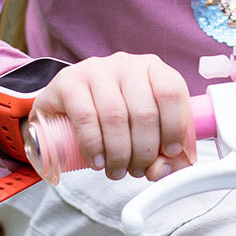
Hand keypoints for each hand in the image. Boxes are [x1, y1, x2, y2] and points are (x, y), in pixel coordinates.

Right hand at [27, 52, 195, 182]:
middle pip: (144, 112)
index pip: (172, 92)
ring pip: (116, 117)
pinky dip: (94, 146)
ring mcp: (96, 70)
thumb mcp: (141, 128)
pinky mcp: (69, 82)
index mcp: (152, 67)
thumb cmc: (111, 117)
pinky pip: (86, 118)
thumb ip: (161, 152)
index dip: (174, 126)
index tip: (169, 152)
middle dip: (144, 151)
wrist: (61, 108)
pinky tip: (98, 162)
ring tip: (117, 171)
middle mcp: (126, 63)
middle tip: (136, 170)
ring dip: (120, 154)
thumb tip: (164, 171)